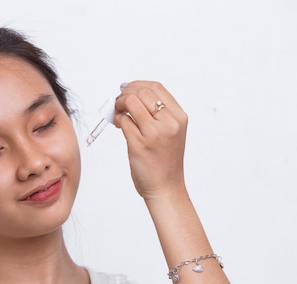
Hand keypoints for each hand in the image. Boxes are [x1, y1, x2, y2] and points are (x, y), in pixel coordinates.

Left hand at [113, 81, 187, 200]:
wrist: (166, 187)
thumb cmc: (165, 161)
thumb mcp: (171, 132)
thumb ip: (159, 114)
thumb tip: (133, 94)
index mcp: (179, 118)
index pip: (157, 88)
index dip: (138, 84)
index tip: (127, 88)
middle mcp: (169, 123)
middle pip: (143, 92)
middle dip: (126, 93)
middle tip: (118, 101)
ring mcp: (154, 134)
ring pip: (131, 103)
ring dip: (119, 104)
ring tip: (117, 111)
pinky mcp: (139, 144)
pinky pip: (123, 121)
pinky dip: (117, 119)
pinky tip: (118, 125)